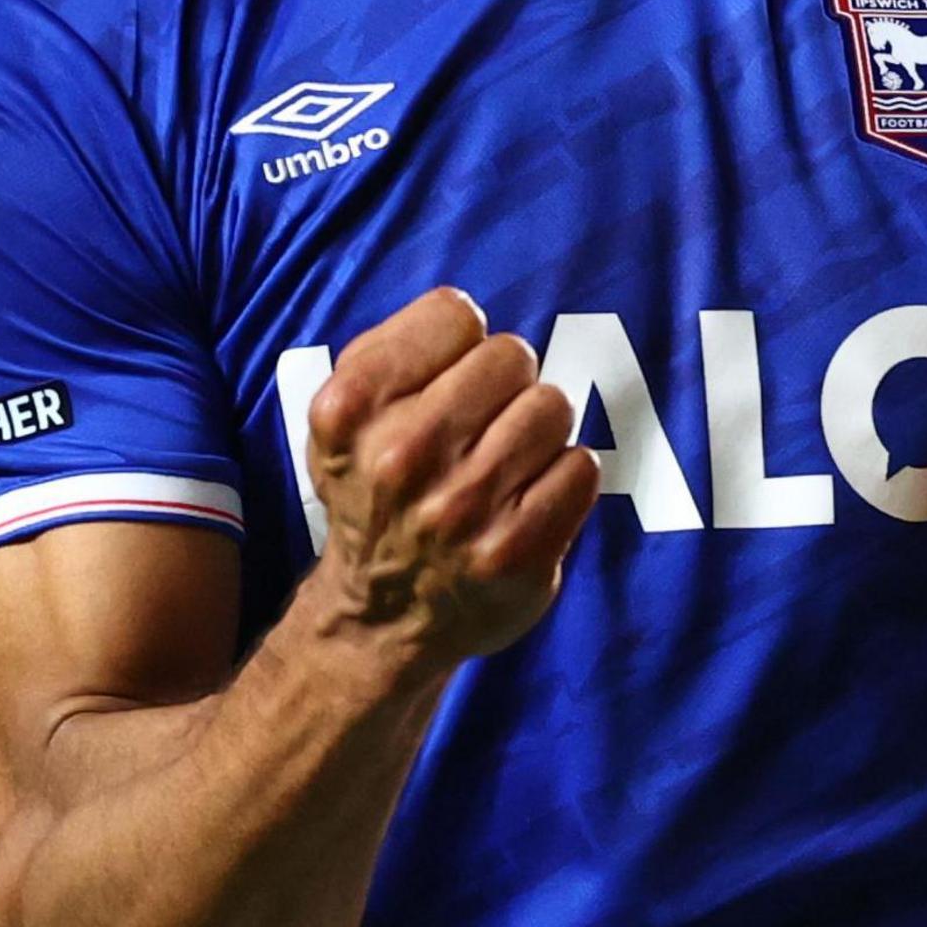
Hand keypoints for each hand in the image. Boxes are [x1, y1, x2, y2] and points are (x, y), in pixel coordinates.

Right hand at [303, 287, 600, 667]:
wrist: (381, 612)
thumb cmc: (375, 489)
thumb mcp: (346, 413)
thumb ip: (395, 346)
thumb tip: (467, 316)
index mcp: (350, 409)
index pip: (456, 314)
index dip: (458, 343)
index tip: (445, 381)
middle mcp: (400, 457)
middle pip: (511, 356)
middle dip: (505, 384)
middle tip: (482, 425)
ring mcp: (461, 509)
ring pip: (551, 406)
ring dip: (538, 429)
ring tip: (506, 462)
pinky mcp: (515, 552)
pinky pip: (580, 467)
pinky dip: (564, 478)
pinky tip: (528, 499)